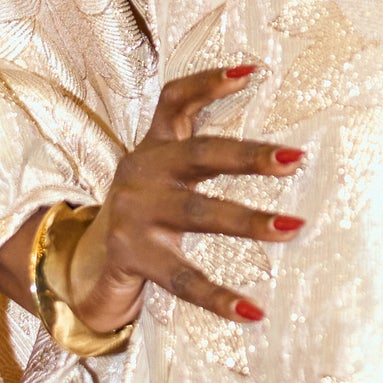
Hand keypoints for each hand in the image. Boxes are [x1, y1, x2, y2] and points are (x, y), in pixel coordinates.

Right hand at [55, 63, 304, 330]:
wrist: (87, 265)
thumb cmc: (145, 210)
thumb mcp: (160, 169)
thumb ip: (193, 142)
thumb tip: (264, 113)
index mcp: (154, 148)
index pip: (174, 101)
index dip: (208, 83)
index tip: (252, 72)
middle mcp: (142, 173)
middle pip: (200, 156)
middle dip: (249, 156)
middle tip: (295, 160)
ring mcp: (135, 216)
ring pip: (198, 214)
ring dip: (249, 220)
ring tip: (293, 228)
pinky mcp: (134, 258)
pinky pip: (183, 280)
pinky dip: (219, 297)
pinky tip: (253, 310)